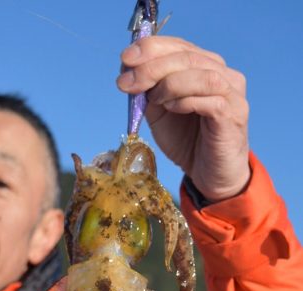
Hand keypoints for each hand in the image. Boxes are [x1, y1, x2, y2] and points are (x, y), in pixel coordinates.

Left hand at [117, 36, 250, 200]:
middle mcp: (222, 74)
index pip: (178, 46)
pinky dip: (186, 101)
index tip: (124, 60)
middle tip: (126, 82)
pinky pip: (210, 100)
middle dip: (151, 67)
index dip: (150, 49)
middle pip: (187, 57)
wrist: (210, 175)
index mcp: (204, 68)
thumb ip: (148, 93)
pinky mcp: (233, 115)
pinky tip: (171, 108)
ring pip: (200, 74)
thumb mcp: (159, 114)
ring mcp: (231, 94)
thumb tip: (129, 74)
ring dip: (169, 83)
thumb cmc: (187, 142)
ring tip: (153, 100)